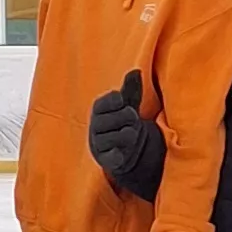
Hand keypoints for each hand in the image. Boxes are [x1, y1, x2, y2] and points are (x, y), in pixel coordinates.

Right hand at [88, 71, 167, 200]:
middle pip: (121, 116)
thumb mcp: (129, 104)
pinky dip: (119, 155)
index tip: (123, 103)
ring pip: (122, 135)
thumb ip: (130, 88)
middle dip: (131, 118)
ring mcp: (98, 144)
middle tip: (131, 121)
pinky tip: (121, 152)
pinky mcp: (104, 161)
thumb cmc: (124, 121)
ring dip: (131, 135)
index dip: (120, 101)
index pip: (110, 100)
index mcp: (98, 109)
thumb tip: (136, 71)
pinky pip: (113, 157)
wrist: (126, 150)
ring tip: (130, 135)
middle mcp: (95, 126)